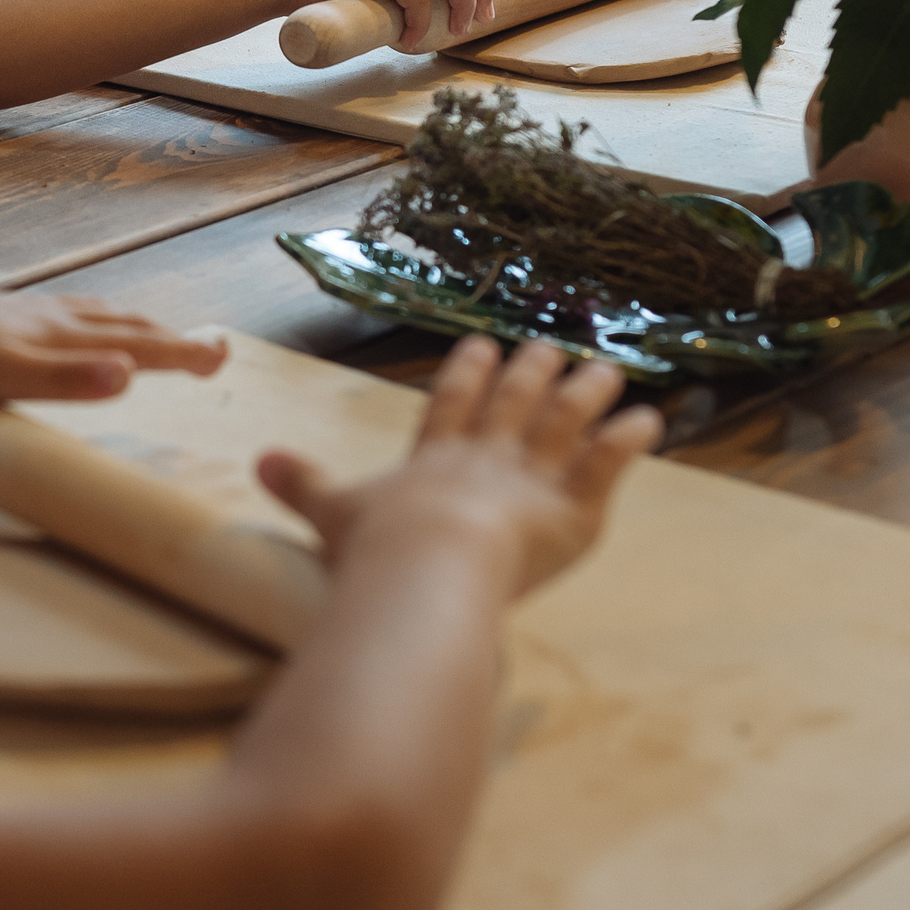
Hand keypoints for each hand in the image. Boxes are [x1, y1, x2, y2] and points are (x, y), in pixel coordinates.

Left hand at [0, 287, 226, 404]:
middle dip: (170, 338)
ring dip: (132, 326)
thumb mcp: (9, 377)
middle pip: (123, 326)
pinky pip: (62, 315)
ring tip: (151, 332)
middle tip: (210, 346)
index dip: (180, 352)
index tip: (221, 354)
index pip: (135, 344)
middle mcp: (48, 318)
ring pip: (93, 316)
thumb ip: (69, 379)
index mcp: (59, 336)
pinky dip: (88, 321)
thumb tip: (131, 373)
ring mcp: (22, 314)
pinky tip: (68, 327)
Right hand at [258, 337, 658, 599]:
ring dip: (586, 394)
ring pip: (564, 423)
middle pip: (513, 404)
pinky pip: (607, 467)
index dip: (466, 374)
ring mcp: (532, 478)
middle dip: (531, 372)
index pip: (451, 405)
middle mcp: (486, 457)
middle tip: (548, 346)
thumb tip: (259, 460)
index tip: (479, 345)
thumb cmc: (378, 548)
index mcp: (433, 458)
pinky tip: (649, 419)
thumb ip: (302, 485)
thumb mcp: (331, 514)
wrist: (430, 565)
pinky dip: (629, 441)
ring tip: (607, 369)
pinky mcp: (573, 508)